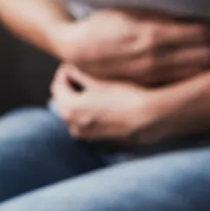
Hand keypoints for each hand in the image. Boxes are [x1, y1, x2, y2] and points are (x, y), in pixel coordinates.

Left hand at [50, 64, 196, 143]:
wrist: (151, 119)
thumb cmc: (127, 96)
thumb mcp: (100, 80)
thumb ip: (80, 74)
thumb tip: (70, 69)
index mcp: (69, 109)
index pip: (57, 86)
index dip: (64, 73)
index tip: (72, 65)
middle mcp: (74, 127)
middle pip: (65, 104)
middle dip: (71, 89)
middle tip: (82, 76)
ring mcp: (88, 138)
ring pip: (77, 117)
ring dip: (81, 105)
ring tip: (96, 92)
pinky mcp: (101, 145)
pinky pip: (91, 128)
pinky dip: (94, 118)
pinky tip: (108, 109)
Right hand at [52, 9, 209, 85]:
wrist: (78, 49)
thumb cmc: (104, 22)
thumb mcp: (130, 8)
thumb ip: (160, 9)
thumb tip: (192, 3)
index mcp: (152, 33)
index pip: (201, 32)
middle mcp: (156, 56)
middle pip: (206, 53)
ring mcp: (154, 72)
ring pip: (198, 69)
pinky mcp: (151, 81)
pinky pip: (185, 79)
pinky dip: (204, 72)